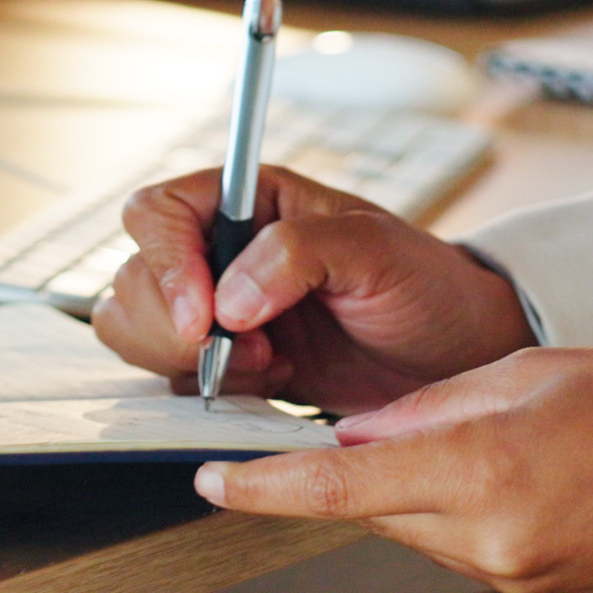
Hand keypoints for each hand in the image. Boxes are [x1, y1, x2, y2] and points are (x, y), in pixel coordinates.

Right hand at [90, 164, 533, 416]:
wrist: (457, 356)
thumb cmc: (427, 285)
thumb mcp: (374, 251)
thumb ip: (297, 255)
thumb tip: (227, 297)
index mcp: (249, 200)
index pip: (159, 212)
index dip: (166, 263)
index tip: (206, 316)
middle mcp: (222, 250)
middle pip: (135, 278)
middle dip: (177, 326)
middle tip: (247, 350)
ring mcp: (221, 309)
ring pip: (139, 330)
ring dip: (188, 361)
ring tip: (267, 365)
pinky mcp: (230, 362)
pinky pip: (175, 378)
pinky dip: (208, 392)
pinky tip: (273, 383)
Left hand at [193, 348, 592, 592]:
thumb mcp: (537, 371)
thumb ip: (436, 404)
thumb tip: (368, 429)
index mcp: (482, 474)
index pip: (337, 489)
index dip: (263, 487)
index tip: (214, 479)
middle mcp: (490, 542)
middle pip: (379, 508)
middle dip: (368, 466)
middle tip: (403, 416)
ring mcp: (517, 577)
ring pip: (424, 528)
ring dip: (426, 485)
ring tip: (496, 435)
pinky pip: (472, 546)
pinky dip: (471, 507)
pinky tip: (522, 470)